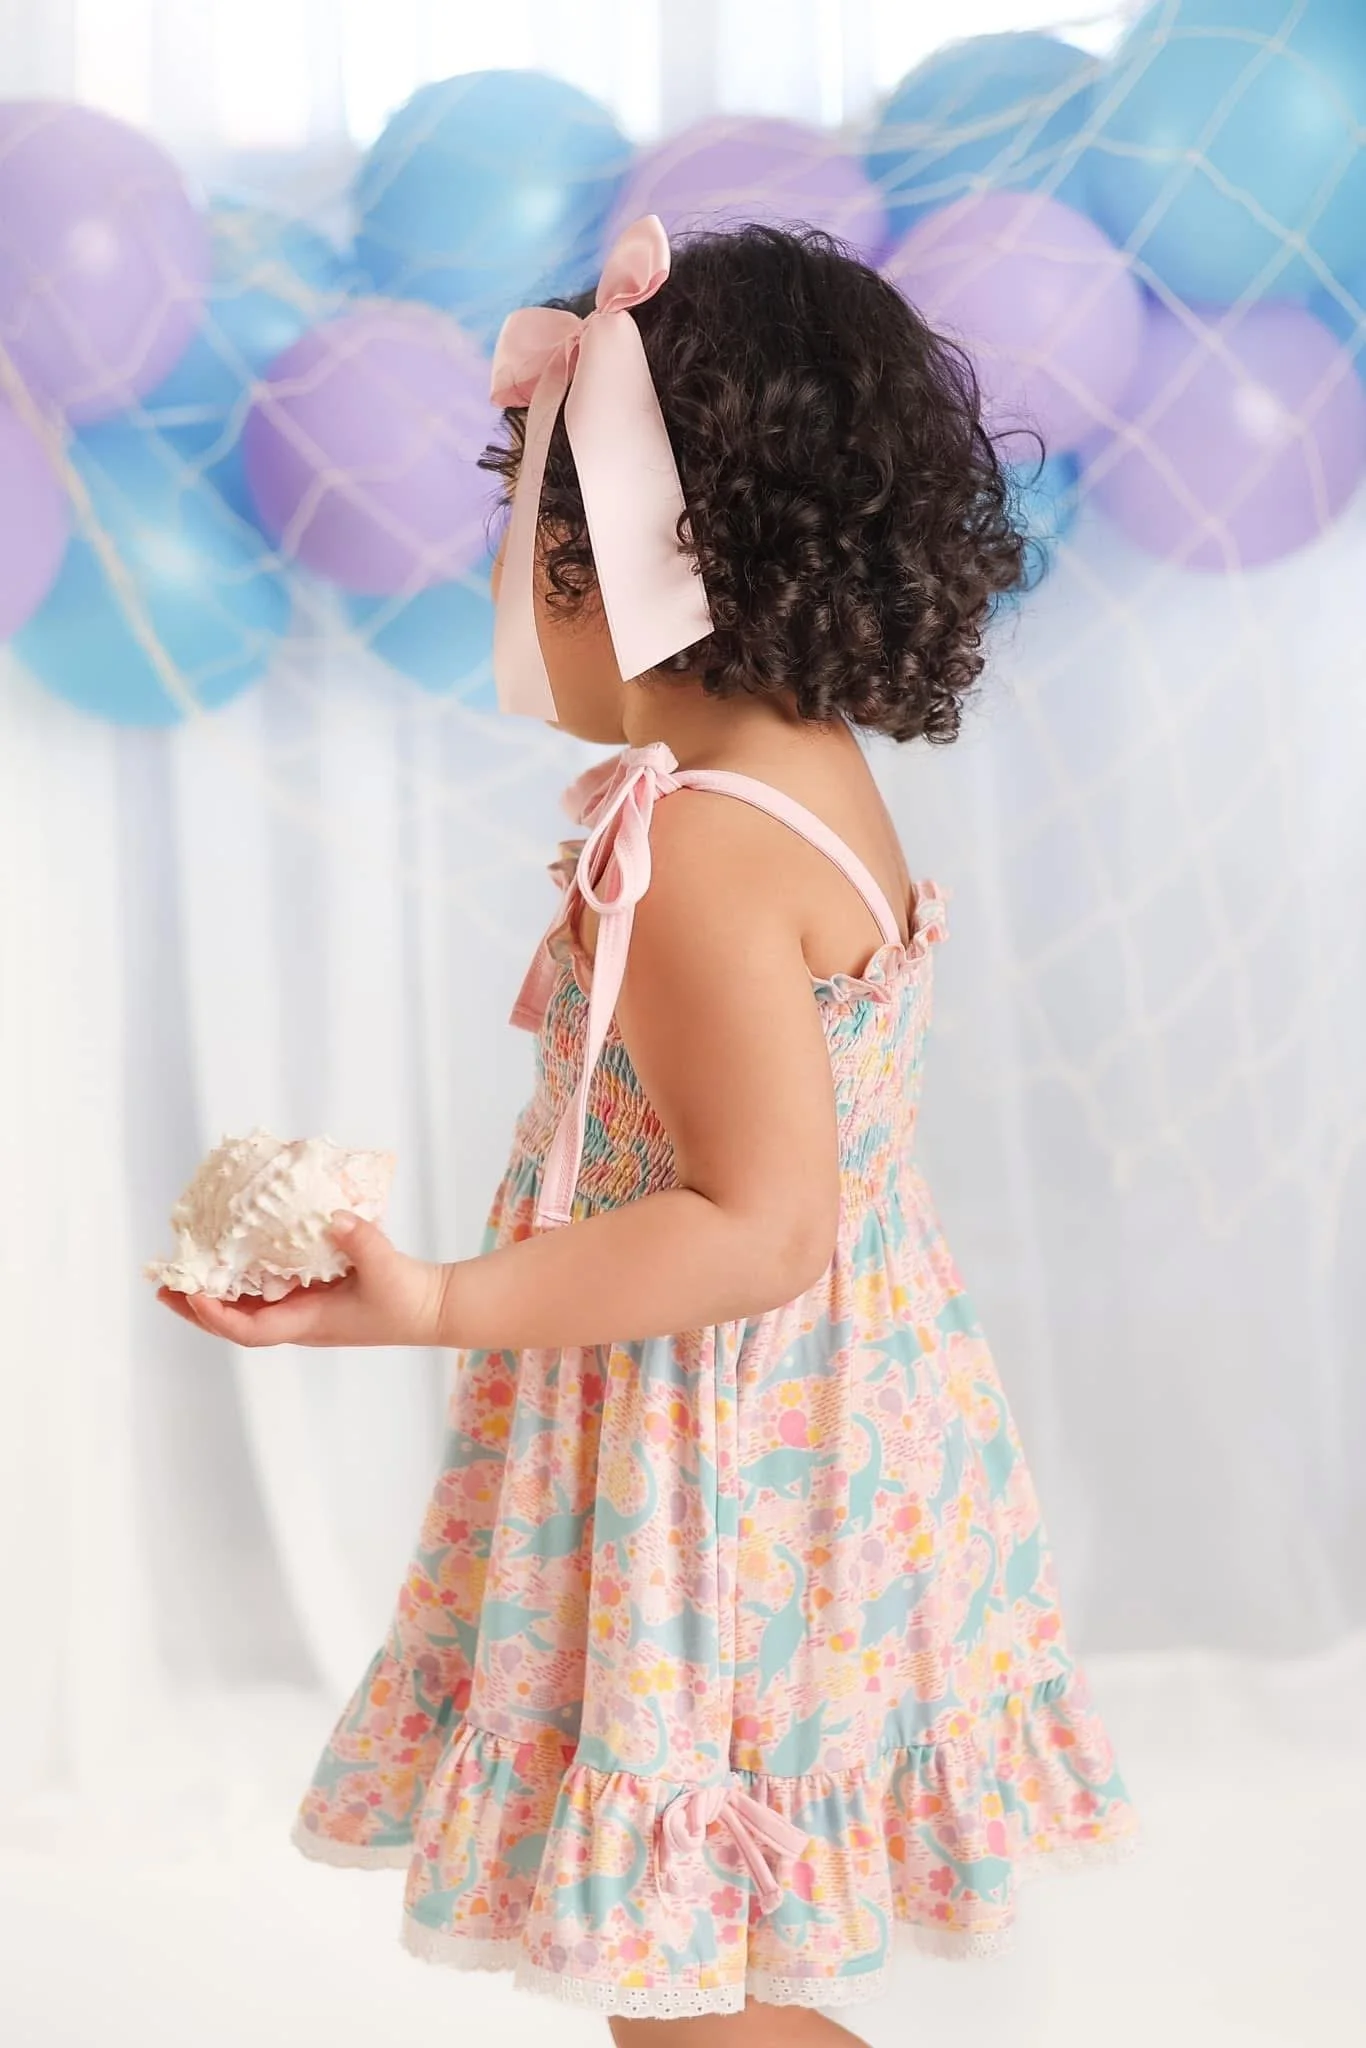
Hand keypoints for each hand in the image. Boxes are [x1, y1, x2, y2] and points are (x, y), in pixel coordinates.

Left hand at [157, 1215, 448, 1349]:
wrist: (431, 1308)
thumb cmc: (408, 1299)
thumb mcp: (387, 1269)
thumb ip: (361, 1241)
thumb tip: (332, 1217)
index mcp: (310, 1322)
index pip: (251, 1329)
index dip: (218, 1315)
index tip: (192, 1295)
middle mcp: (298, 1321)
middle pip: (235, 1323)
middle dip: (197, 1308)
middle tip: (162, 1287)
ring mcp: (303, 1310)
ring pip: (246, 1308)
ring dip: (212, 1294)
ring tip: (184, 1274)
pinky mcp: (313, 1295)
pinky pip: (265, 1291)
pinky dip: (241, 1280)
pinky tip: (230, 1258)